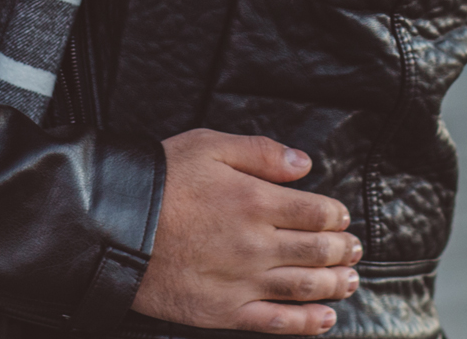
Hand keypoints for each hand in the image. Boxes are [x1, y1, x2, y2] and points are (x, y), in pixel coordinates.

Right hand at [132, 131, 361, 334]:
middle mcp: (256, 243)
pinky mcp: (222, 311)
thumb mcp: (210, 145)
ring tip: (349, 281)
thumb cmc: (160, 181)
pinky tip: (325, 320)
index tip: (341, 217)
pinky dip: (305, 323)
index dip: (336, 216)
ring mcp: (241, 281)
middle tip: (354, 250)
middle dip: (343, 251)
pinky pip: (274, 322)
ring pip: (304, 287)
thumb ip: (261, 152)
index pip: (317, 212)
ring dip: (335, 285)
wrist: (112, 227)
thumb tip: (303, 163)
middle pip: (317, 251)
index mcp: (256, 200)